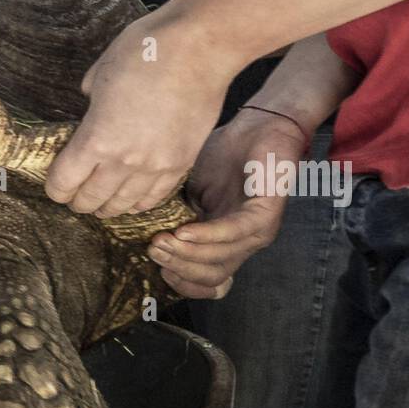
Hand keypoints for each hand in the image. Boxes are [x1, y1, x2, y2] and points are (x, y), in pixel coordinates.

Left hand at [45, 15, 238, 217]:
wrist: (201, 47)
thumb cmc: (146, 51)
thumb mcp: (99, 75)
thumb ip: (90, 105)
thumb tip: (90, 114)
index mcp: (96, 139)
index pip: (63, 184)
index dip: (55, 188)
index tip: (56, 185)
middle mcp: (124, 161)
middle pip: (90, 200)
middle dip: (79, 201)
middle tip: (76, 197)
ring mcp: (155, 166)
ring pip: (123, 205)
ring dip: (108, 206)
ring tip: (102, 203)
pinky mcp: (182, 163)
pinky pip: (155, 197)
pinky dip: (139, 202)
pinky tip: (132, 200)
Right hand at [147, 107, 308, 298]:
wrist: (257, 126)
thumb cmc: (223, 156)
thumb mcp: (188, 192)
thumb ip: (173, 218)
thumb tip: (143, 237)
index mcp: (222, 242)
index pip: (203, 281)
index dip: (178, 281)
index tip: (154, 266)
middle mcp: (240, 244)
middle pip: (208, 276)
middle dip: (176, 266)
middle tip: (152, 248)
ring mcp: (255, 233)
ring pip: (219, 261)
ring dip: (186, 254)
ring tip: (161, 240)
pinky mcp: (265, 215)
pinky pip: (232, 233)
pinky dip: (206, 236)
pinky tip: (183, 231)